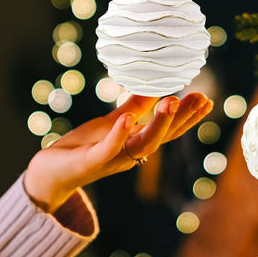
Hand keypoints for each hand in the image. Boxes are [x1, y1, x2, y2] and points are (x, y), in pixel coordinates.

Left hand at [24, 93, 212, 212]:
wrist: (51, 170)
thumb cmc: (84, 145)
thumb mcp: (113, 121)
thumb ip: (135, 107)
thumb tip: (157, 85)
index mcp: (137, 142)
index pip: (169, 129)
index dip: (188, 117)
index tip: (206, 99)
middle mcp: (131, 154)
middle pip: (163, 137)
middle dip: (183, 119)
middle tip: (201, 98)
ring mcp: (112, 159)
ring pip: (143, 145)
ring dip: (158, 125)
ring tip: (171, 101)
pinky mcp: (90, 162)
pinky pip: (107, 150)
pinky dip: (118, 136)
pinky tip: (126, 119)